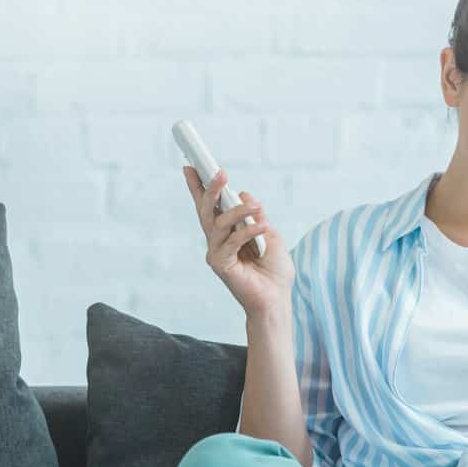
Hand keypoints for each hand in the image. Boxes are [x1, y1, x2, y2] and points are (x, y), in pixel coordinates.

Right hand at [184, 165, 293, 321]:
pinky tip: (263, 227)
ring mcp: (216, 253)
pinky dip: (248, 231)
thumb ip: (256, 216)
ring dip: (238, 211)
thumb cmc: (274, 271)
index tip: (190, 165)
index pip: (209, 207)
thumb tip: (243, 194)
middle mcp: (216, 242)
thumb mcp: (269, 235)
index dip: (198, 187)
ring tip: (257, 206)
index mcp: (226, 233)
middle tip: (220, 172)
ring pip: (218, 223)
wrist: (277, 301)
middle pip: (206, 211)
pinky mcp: (221, 265)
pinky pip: (232, 241)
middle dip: (210, 189)